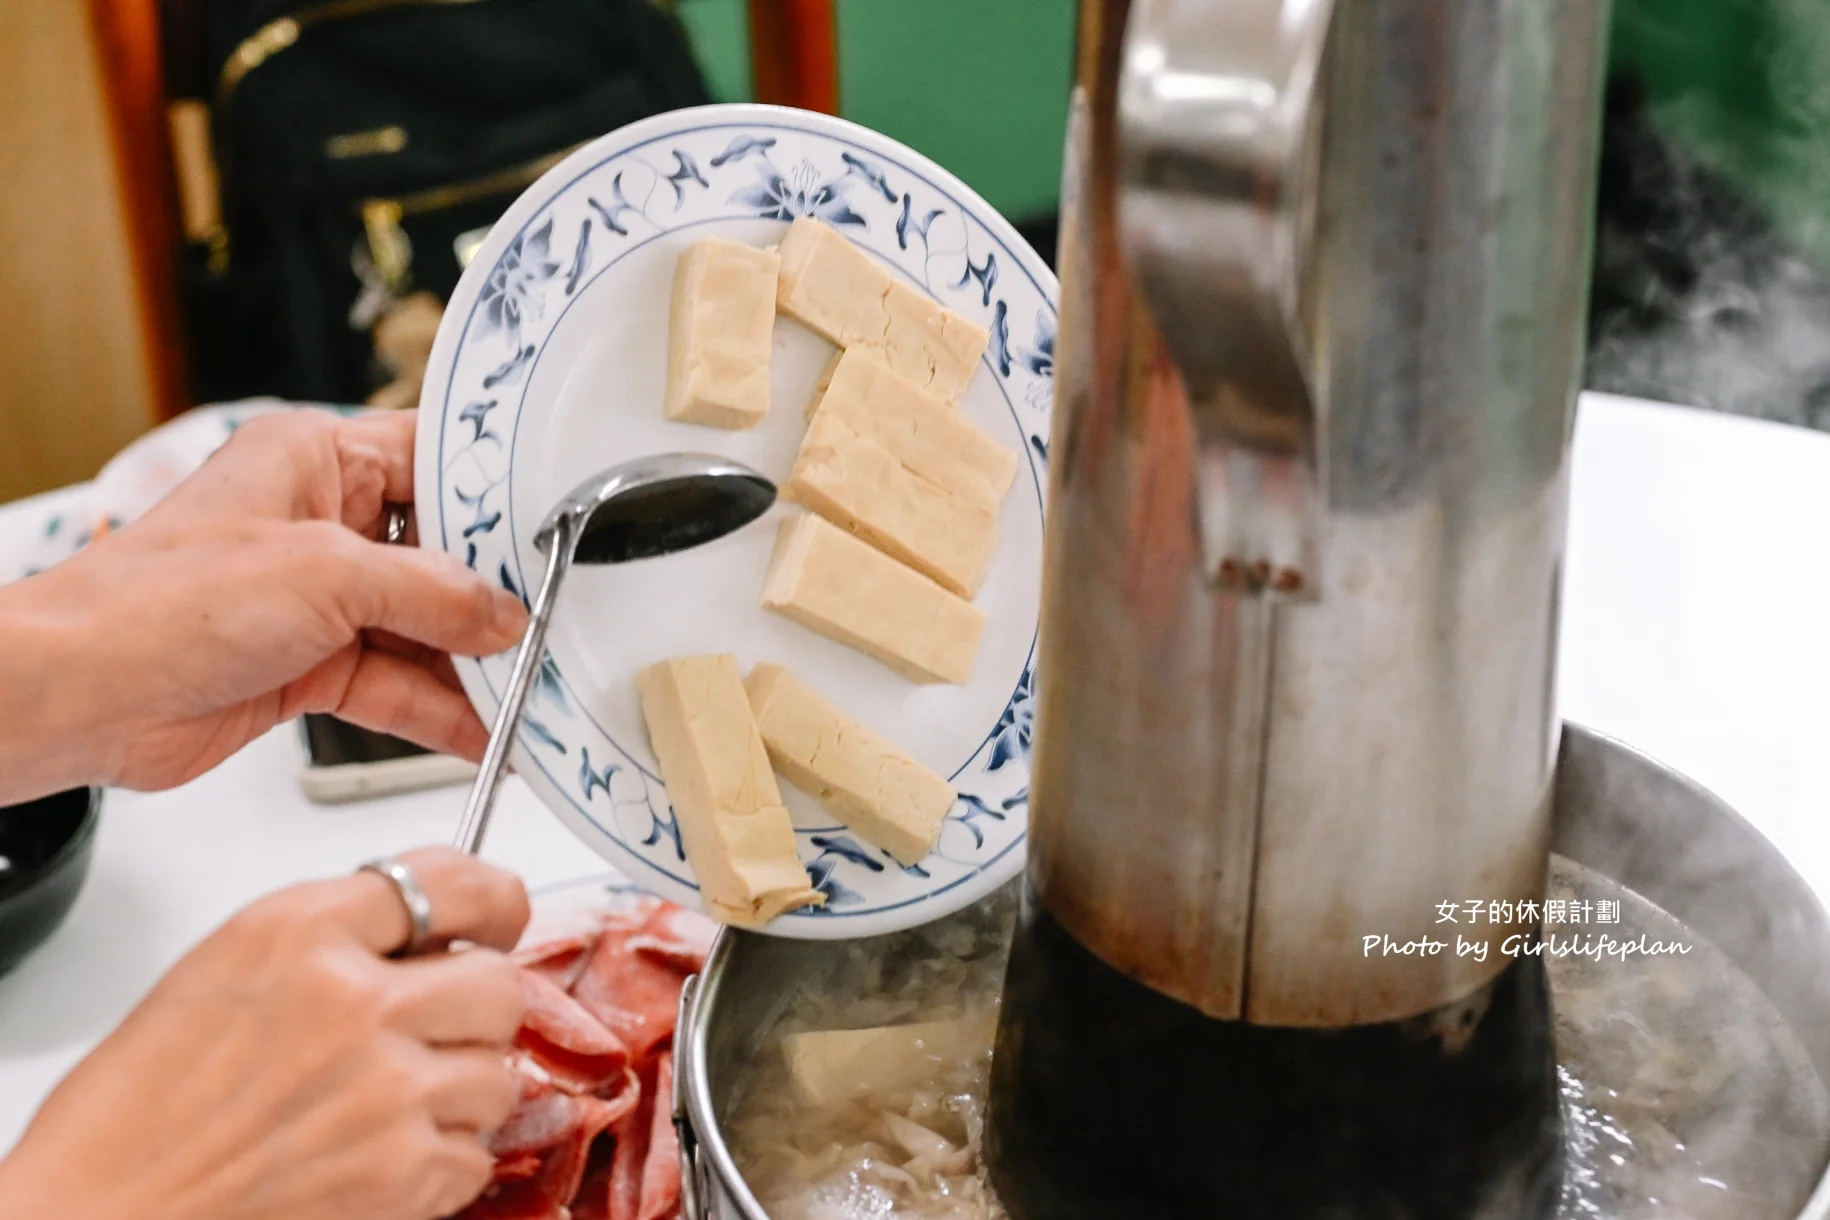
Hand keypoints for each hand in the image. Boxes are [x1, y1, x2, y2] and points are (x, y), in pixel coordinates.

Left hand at [0, 409, 527, 796]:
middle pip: (438, 555)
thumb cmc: (160, 604)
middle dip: (493, 598)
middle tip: (553, 625)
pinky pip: (395, 683)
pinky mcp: (310, 663)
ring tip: (530, 693)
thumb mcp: (326, 576)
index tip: (551, 534)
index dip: (493, 498)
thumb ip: (431, 595)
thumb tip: (502, 615)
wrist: (81, 695)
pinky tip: (482, 732)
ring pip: (422, 629)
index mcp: (316, 459)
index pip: (433, 461)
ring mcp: (316, 597)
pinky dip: (438, 709)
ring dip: (472, 666)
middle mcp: (319, 522)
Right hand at [0, 849, 531, 1219]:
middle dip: (477, 1007)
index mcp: (301, 933)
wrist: (101, 1211)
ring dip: (461, 1089)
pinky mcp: (402, 1170)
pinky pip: (476, 1152)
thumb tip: (435, 931)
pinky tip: (381, 1153)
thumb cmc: (141, 1103)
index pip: (450, 881)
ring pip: (499, 1071)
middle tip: (440, 1027)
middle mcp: (354, 1000)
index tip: (497, 916)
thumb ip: (337, 933)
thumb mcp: (229, 965)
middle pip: (498, 981)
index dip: (490, 900)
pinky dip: (442, 1161)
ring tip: (390, 1102)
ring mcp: (387, 1087)